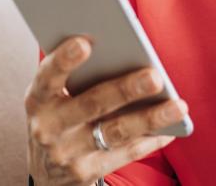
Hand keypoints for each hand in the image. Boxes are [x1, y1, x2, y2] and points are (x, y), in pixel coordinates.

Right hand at [25, 35, 187, 185]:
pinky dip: (150, 140)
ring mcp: (68, 154)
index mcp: (37, 100)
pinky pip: (125, 154)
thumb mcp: (50, 98)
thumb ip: (73, 77)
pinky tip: (171, 128)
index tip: (85, 42)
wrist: (44, 173)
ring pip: (115, 132)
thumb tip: (120, 50)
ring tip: (179, 106)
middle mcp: (49, 129)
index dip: (64, 60)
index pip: (48, 77)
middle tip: (155, 76)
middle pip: (92, 104)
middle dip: (125, 90)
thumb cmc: (56, 118)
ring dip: (150, 118)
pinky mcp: (86, 174)